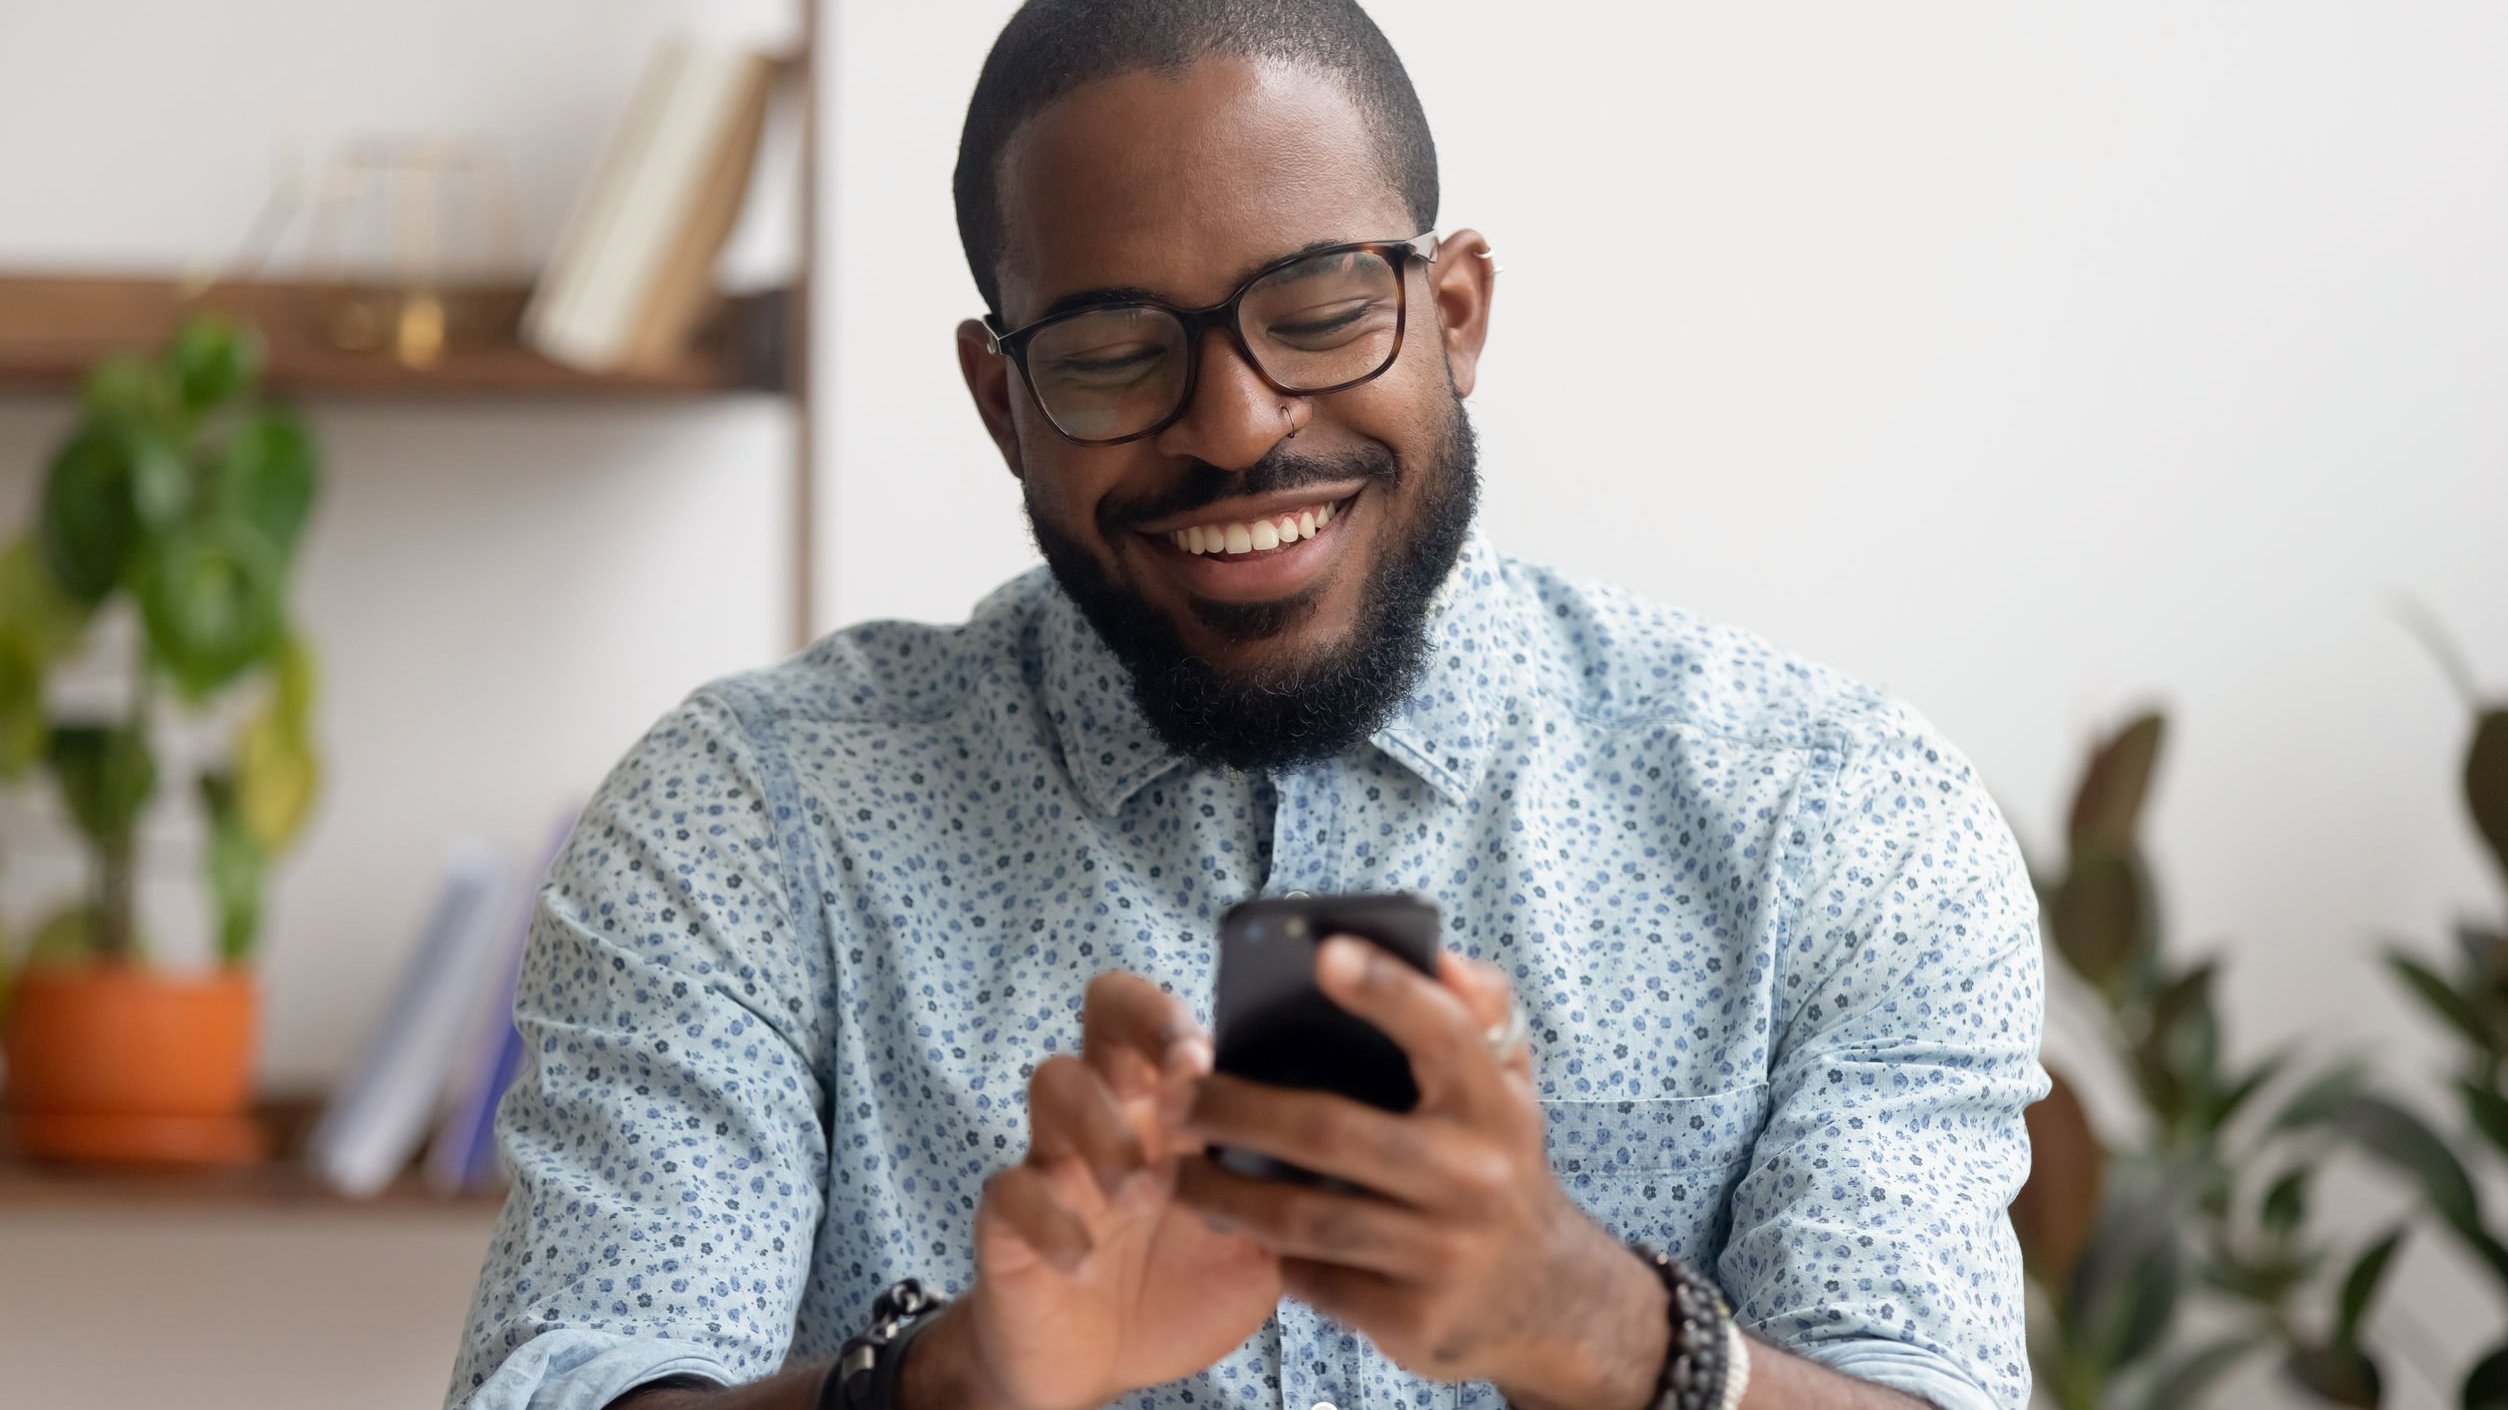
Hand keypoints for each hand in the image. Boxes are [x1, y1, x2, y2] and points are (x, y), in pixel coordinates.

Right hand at [956, 970, 1282, 1409]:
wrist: (1102, 1365)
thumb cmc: (1182, 1284)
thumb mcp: (1257, 1243)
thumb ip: (1291, 1196)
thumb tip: (1359, 1155)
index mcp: (1172, 1105)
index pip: (1166, 1015)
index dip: (1177, 1016)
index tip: (1207, 1056)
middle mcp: (1112, 1110)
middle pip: (1104, 1010)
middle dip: (1139, 1024)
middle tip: (1174, 1080)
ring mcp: (1054, 1156)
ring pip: (1053, 1081)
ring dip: (1101, 1129)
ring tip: (1139, 1194)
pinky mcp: (1009, 1217)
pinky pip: (1010, 1190)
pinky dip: (1050, 1221)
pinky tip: (1085, 1263)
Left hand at [1170, 940, 1652, 1394]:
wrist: (1542, 1298)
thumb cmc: (1494, 1160)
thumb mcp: (1507, 1085)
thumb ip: (1479, 1012)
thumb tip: (1443, 959)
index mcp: (1494, 1104)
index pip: (1444, 1033)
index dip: (1387, 991)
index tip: (1323, 953)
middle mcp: (1475, 1177)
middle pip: (1331, 1133)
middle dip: (1236, 1110)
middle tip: (1173, 1097)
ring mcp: (1443, 1254)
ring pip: (1304, 1217)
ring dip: (1222, 1192)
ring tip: (1172, 1170)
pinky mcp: (1411, 1319)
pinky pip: (1312, 1279)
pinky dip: (1269, 1253)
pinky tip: (1240, 1229)